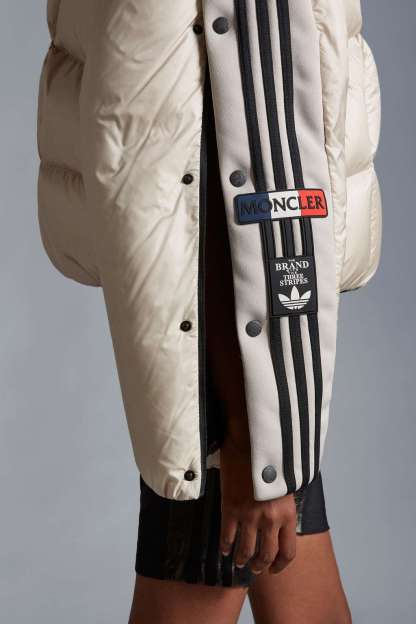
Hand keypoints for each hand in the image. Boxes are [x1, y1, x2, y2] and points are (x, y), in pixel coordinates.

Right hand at [220, 435, 296, 575]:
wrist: (251, 441)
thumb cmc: (271, 458)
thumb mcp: (286, 484)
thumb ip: (284, 504)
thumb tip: (281, 519)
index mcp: (287, 513)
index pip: (288, 552)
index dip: (280, 565)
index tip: (273, 569)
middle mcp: (270, 519)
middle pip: (266, 555)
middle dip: (260, 565)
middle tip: (254, 568)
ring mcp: (250, 516)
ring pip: (246, 550)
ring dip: (241, 559)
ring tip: (238, 561)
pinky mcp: (231, 508)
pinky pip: (227, 536)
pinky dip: (225, 545)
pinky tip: (224, 548)